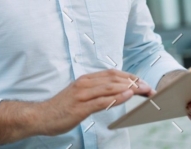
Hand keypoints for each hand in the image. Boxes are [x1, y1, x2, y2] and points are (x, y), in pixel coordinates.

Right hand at [38, 69, 154, 135]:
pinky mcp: (80, 107)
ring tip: (144, 90)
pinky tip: (127, 96)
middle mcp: (85, 83)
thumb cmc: (61, 107)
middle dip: (134, 82)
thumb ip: (95, 92)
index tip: (143, 82)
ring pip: (110, 87)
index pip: (112, 74)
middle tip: (150, 88)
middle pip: (114, 79)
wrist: (41, 116)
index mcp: (86, 80)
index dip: (130, 76)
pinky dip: (116, 97)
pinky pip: (101, 100)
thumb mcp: (80, 95)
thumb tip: (114, 91)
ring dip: (130, 88)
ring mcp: (82, 94)